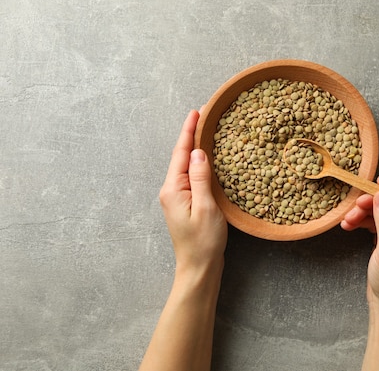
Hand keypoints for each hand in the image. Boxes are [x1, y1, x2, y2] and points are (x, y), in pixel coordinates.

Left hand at [159, 109, 226, 270]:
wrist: (199, 267)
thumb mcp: (206, 207)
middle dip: (190, 136)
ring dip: (194, 148)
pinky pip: (191, 177)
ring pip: (186, 166)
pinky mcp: (185, 204)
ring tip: (205, 131)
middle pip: (181, 157)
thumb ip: (201, 178)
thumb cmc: (204, 241)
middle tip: (202, 116)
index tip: (195, 112)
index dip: (188, 132)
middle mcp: (171, 190)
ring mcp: (177, 198)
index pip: (181, 153)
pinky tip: (207, 159)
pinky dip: (198, 164)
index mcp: (173, 189)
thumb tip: (198, 152)